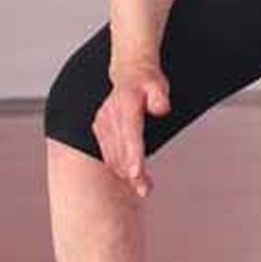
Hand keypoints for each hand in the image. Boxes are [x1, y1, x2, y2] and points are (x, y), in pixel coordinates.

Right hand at [92, 62, 171, 197]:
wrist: (129, 72)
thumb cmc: (147, 81)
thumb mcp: (159, 84)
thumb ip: (160, 97)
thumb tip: (161, 109)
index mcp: (126, 105)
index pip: (130, 135)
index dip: (133, 156)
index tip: (136, 174)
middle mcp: (110, 116)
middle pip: (120, 151)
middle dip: (132, 173)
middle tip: (145, 189)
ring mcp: (103, 123)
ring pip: (112, 156)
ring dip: (125, 174)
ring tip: (142, 186)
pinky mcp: (100, 130)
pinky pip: (107, 154)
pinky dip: (118, 167)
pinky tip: (131, 176)